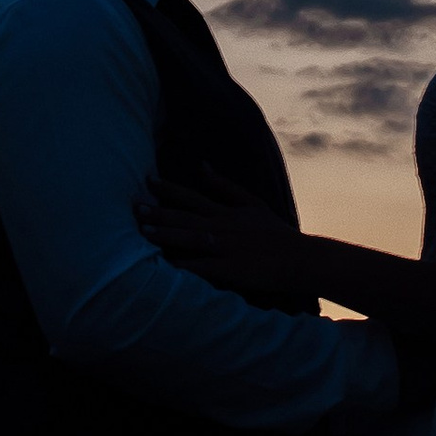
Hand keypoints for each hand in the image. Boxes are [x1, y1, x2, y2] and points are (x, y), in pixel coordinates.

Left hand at [139, 173, 315, 302]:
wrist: (300, 259)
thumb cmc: (275, 233)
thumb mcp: (252, 204)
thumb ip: (225, 186)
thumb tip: (202, 166)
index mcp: (226, 213)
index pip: (192, 197)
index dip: (168, 189)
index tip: (147, 179)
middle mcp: (223, 227)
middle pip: (185, 217)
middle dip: (158, 211)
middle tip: (134, 206)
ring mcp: (227, 248)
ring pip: (191, 238)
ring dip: (167, 234)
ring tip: (143, 230)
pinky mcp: (232, 270)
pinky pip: (203, 268)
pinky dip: (186, 266)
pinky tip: (167, 266)